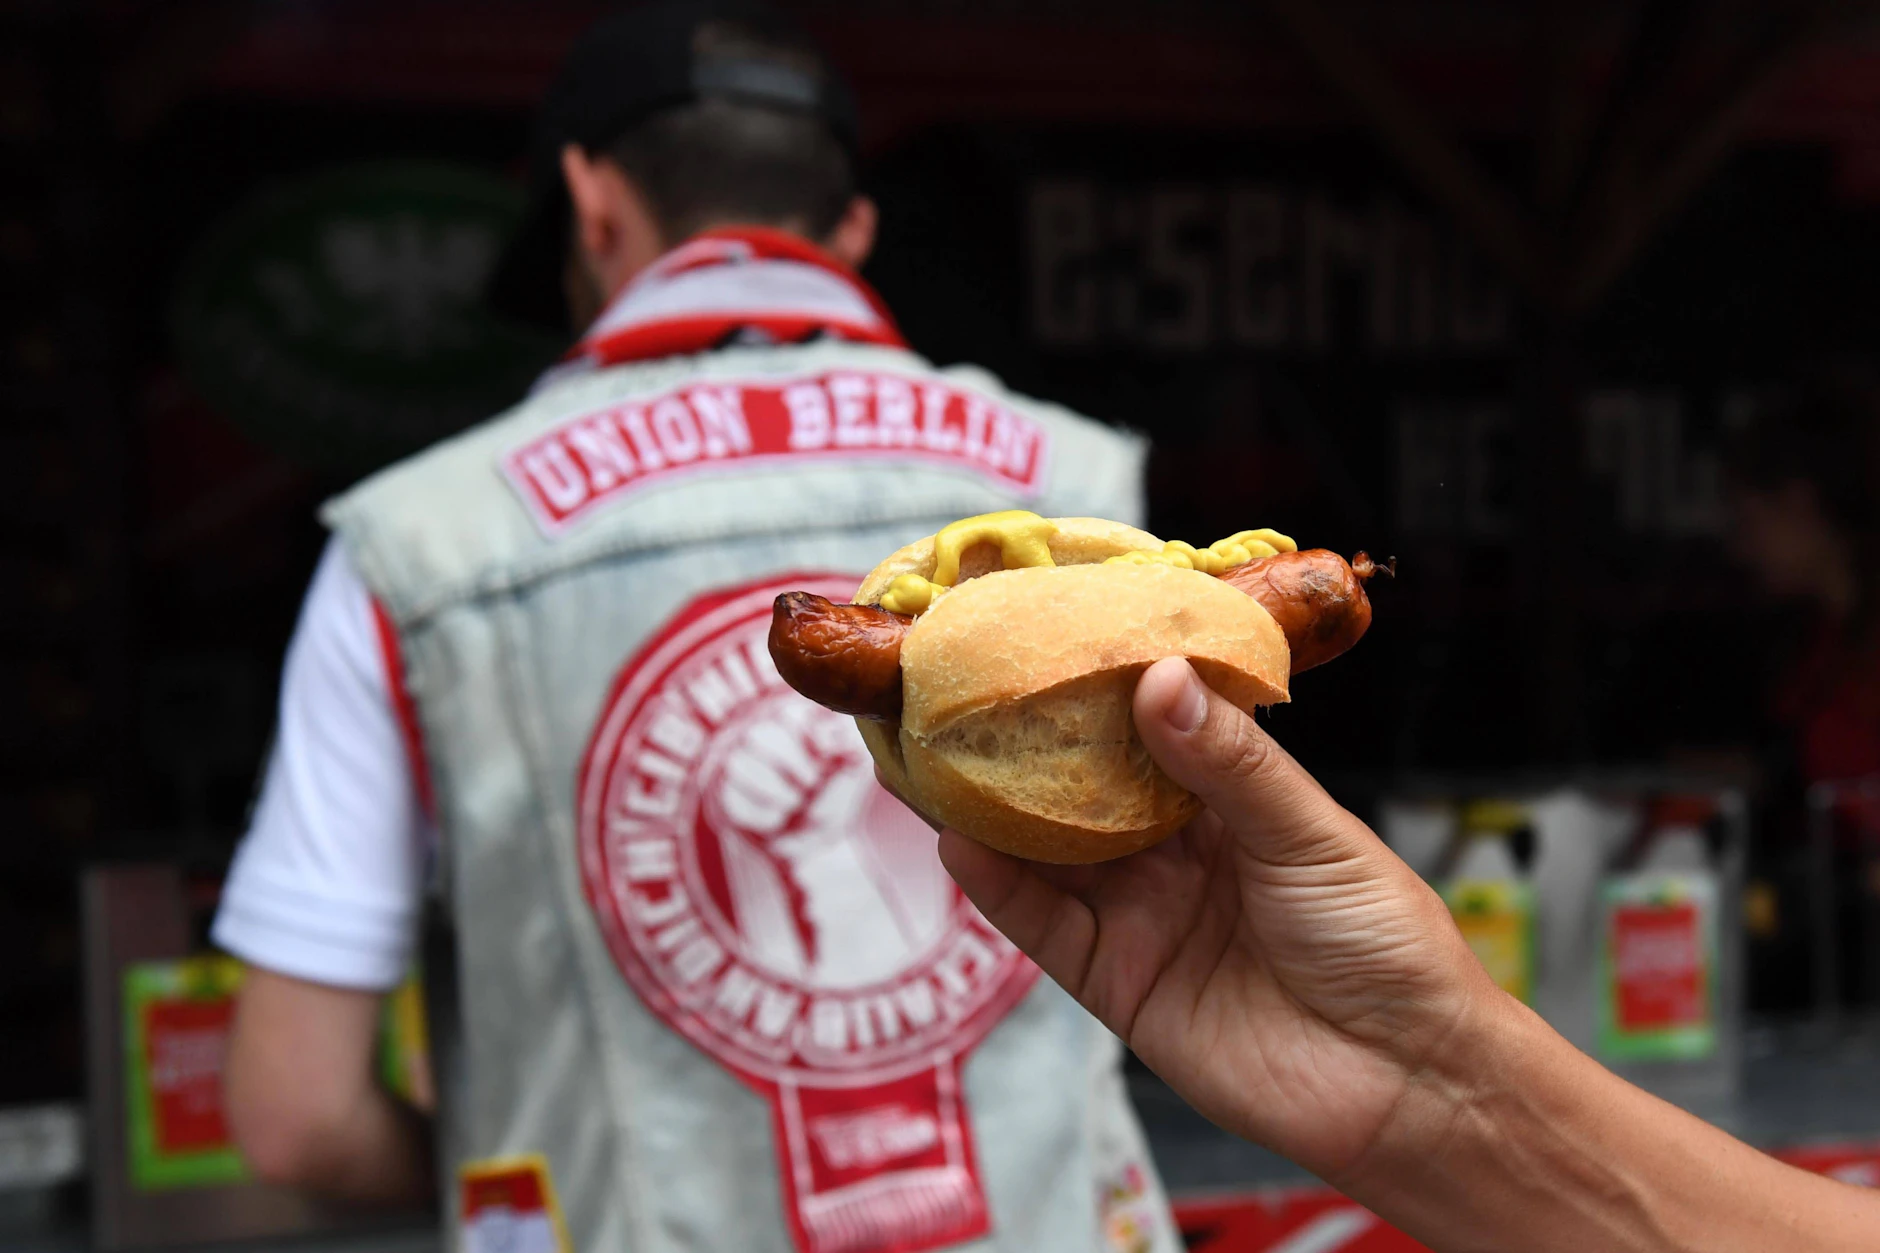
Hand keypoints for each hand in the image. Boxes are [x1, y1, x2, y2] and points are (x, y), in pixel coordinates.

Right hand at [938, 657, 1497, 1182]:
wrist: (1409, 1080)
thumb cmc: (1386, 942)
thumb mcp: (1312, 834)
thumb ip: (1230, 763)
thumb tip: (1159, 677)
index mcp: (1228, 802)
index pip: (1146, 730)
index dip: (1096, 688)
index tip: (1043, 636)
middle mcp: (1173, 854)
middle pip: (1080, 790)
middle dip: (1021, 744)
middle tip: (959, 689)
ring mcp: (1141, 917)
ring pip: (1048, 854)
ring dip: (990, 811)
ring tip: (930, 755)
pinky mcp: (1118, 984)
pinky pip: (1047, 929)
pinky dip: (1001, 890)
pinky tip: (960, 846)